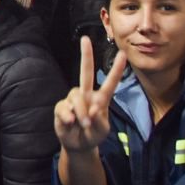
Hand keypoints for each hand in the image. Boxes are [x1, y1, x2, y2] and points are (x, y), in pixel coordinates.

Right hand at [53, 36, 127, 153]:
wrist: (78, 145)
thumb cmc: (93, 135)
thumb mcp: (103, 131)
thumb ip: (100, 120)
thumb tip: (92, 109)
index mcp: (101, 99)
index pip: (110, 82)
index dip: (116, 69)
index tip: (123, 54)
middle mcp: (86, 95)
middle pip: (85, 72)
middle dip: (86, 55)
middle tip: (85, 39)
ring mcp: (72, 100)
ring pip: (75, 97)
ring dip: (80, 112)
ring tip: (83, 124)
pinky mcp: (61, 107)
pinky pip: (63, 108)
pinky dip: (67, 117)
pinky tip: (70, 123)